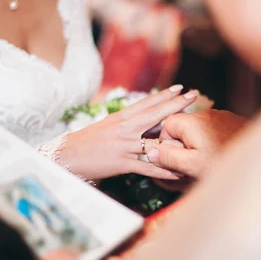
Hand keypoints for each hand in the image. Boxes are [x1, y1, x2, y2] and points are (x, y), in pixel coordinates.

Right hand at [61, 86, 197, 180]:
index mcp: (120, 118)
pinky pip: (148, 167)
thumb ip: (123, 123)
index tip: (180, 88)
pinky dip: (164, 170)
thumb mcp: (105, 127)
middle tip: (194, 94)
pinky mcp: (122, 163)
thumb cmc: (86, 142)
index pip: (146, 103)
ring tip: (194, 135)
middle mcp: (124, 128)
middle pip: (155, 114)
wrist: (66, 155)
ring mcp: (124, 145)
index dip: (164, 95)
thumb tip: (139, 120)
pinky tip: (177, 172)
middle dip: (176, 104)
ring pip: (155, 140)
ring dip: (176, 138)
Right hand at [147, 110, 246, 177]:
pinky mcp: (235, 122)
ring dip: (198, 145)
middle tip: (189, 166)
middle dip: (183, 147)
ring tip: (207, 164)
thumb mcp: (192, 165)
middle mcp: (207, 114)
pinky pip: (216, 130)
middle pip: (184, 128)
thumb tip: (149, 151)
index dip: (166, 144)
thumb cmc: (226, 164)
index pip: (167, 125)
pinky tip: (221, 156)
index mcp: (193, 122)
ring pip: (200, 130)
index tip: (172, 160)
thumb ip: (169, 157)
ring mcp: (223, 117)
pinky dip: (213, 142)